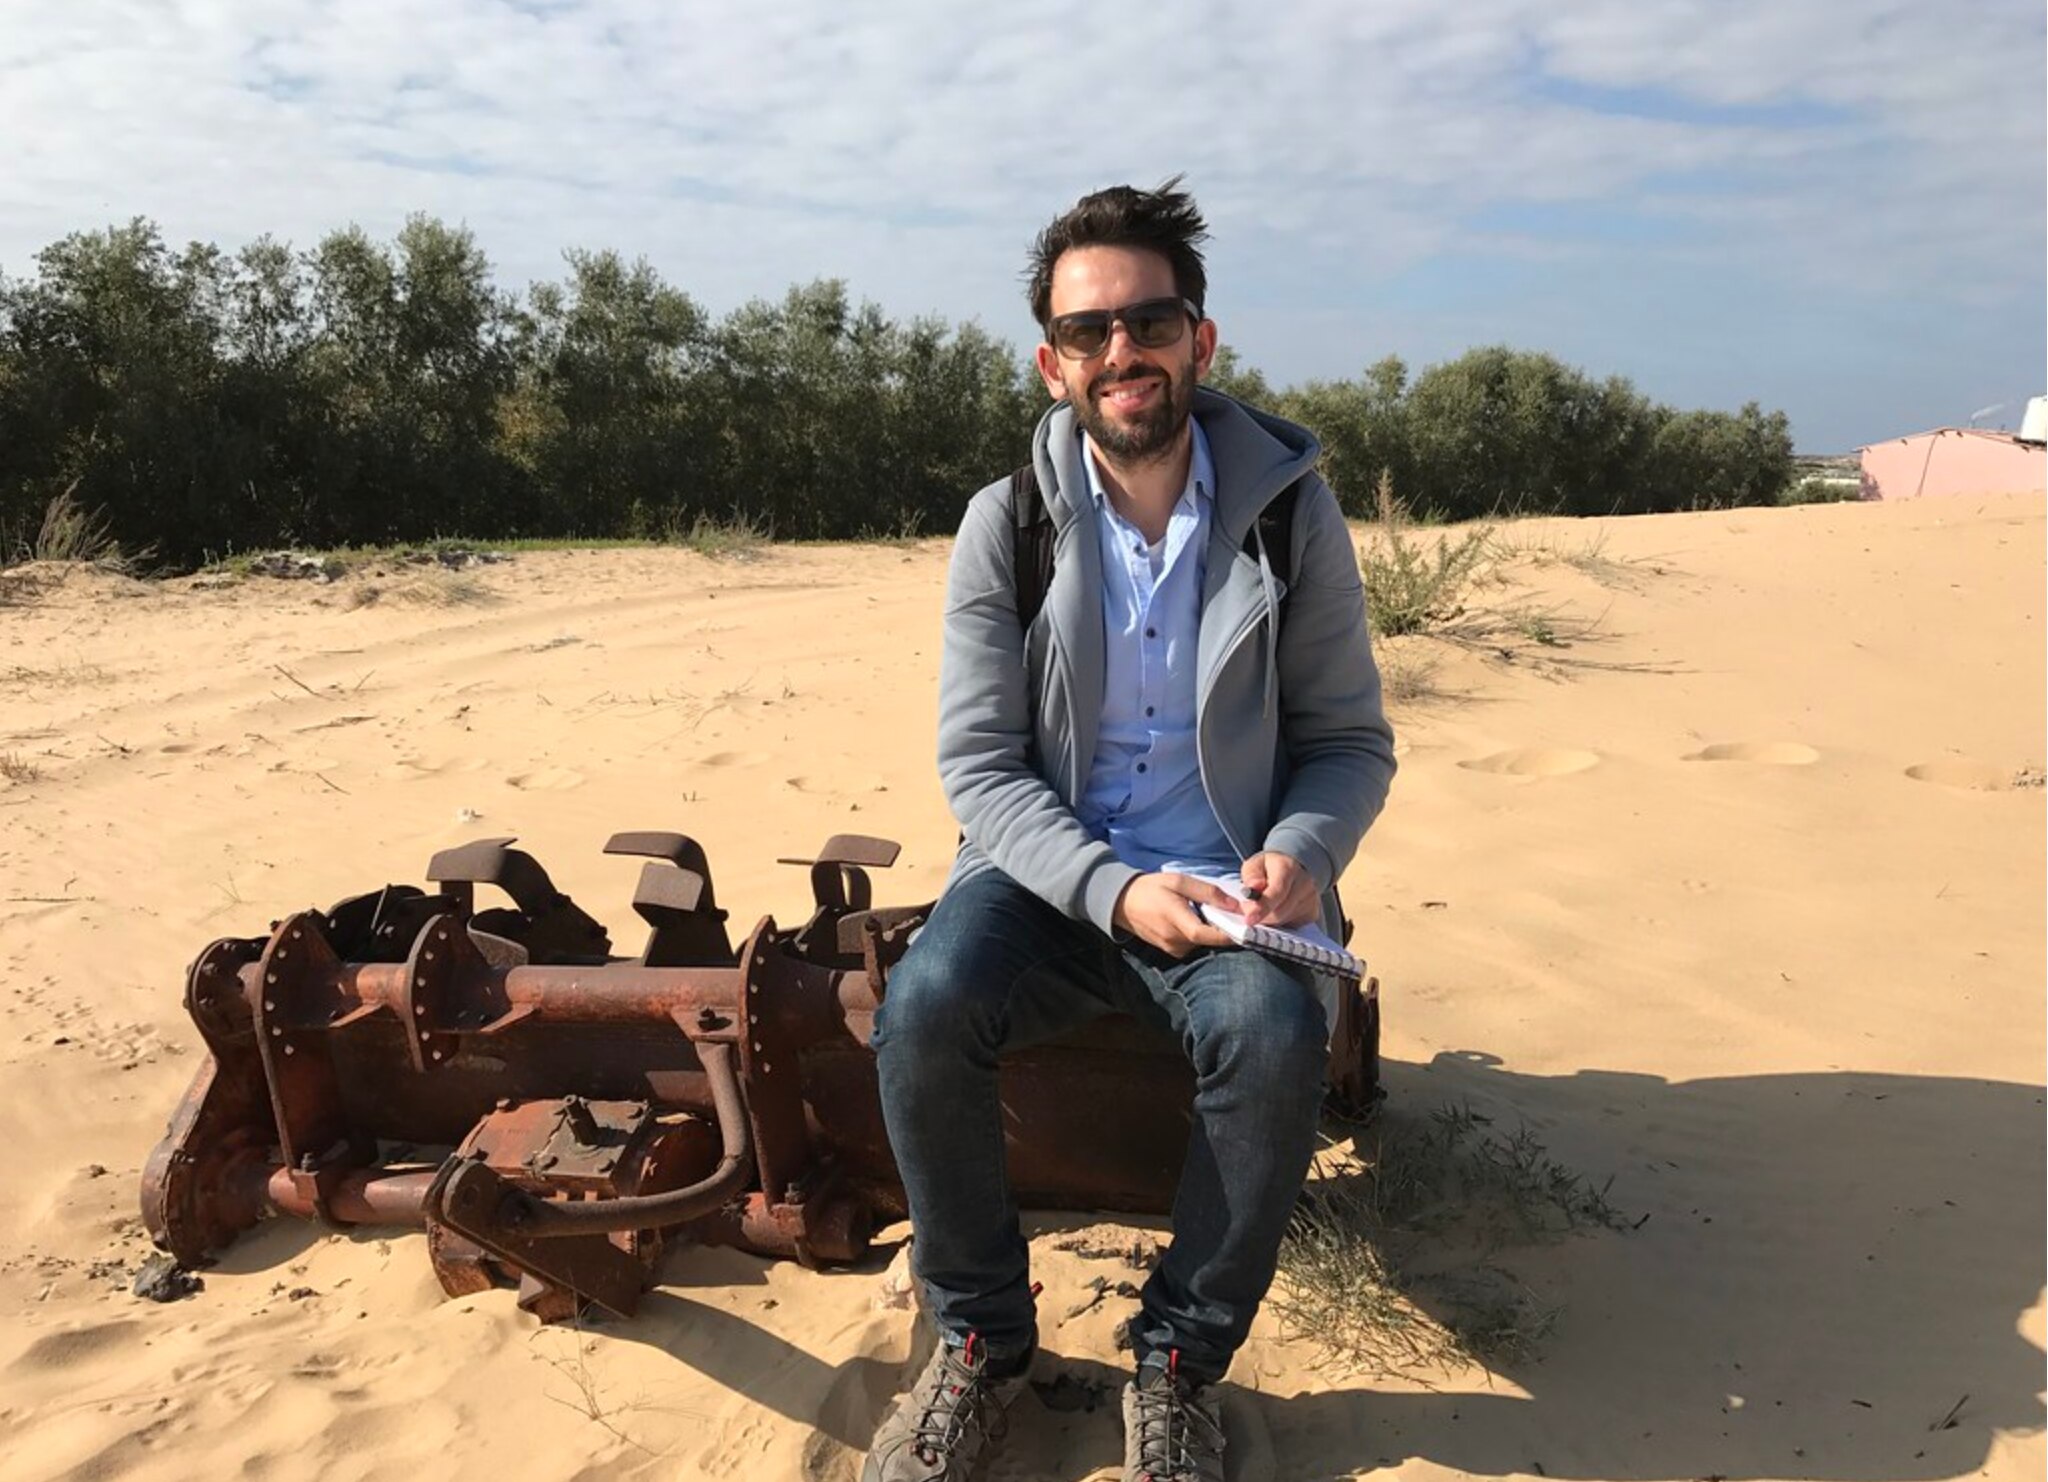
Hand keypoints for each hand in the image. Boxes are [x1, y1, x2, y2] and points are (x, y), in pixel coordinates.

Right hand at [1112, 872, 1237, 956]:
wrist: (1122, 902)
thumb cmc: (1151, 888)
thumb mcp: (1179, 881)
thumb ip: (1208, 893)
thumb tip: (1235, 905)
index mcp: (1176, 920)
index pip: (1207, 935)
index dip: (1228, 934)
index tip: (1245, 926)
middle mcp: (1175, 940)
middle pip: (1208, 940)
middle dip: (1223, 928)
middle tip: (1231, 913)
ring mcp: (1172, 948)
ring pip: (1202, 943)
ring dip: (1210, 931)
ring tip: (1210, 913)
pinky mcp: (1170, 950)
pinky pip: (1193, 944)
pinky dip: (1199, 934)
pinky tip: (1195, 919)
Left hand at [1239, 851, 1319, 926]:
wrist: (1293, 868)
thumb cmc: (1269, 869)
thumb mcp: (1254, 866)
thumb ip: (1250, 877)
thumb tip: (1252, 887)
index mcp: (1288, 868)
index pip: (1277, 891)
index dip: (1263, 907)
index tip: (1249, 919)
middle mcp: (1304, 883)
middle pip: (1279, 912)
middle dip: (1261, 916)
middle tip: (1250, 912)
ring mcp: (1311, 900)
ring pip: (1284, 921)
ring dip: (1269, 920)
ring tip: (1264, 907)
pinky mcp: (1313, 914)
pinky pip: (1291, 927)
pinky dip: (1279, 924)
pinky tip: (1276, 911)